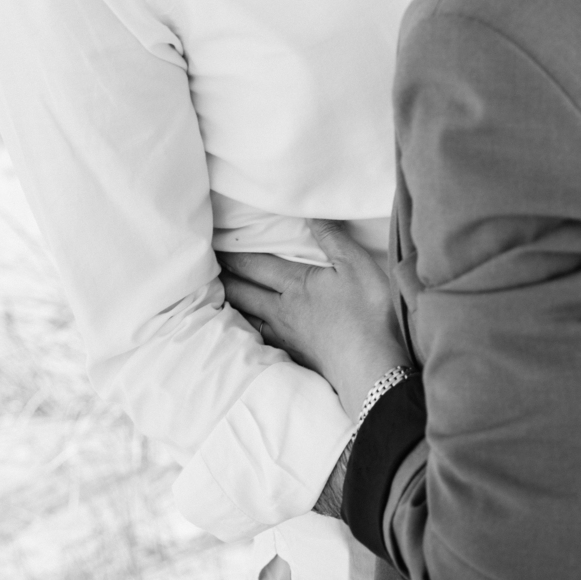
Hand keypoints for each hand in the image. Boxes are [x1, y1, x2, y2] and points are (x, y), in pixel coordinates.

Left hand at [218, 221, 407, 420]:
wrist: (372, 367)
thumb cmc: (367, 312)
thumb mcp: (356, 265)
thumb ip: (332, 238)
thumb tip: (311, 212)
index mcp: (295, 285)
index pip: (255, 266)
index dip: (234, 254)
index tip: (216, 245)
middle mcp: (282, 311)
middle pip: (243, 292)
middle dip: (225, 278)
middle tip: (208, 268)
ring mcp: (286, 337)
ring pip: (247, 318)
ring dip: (232, 305)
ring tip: (221, 295)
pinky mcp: (294, 356)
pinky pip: (260, 339)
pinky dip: (247, 330)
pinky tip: (249, 331)